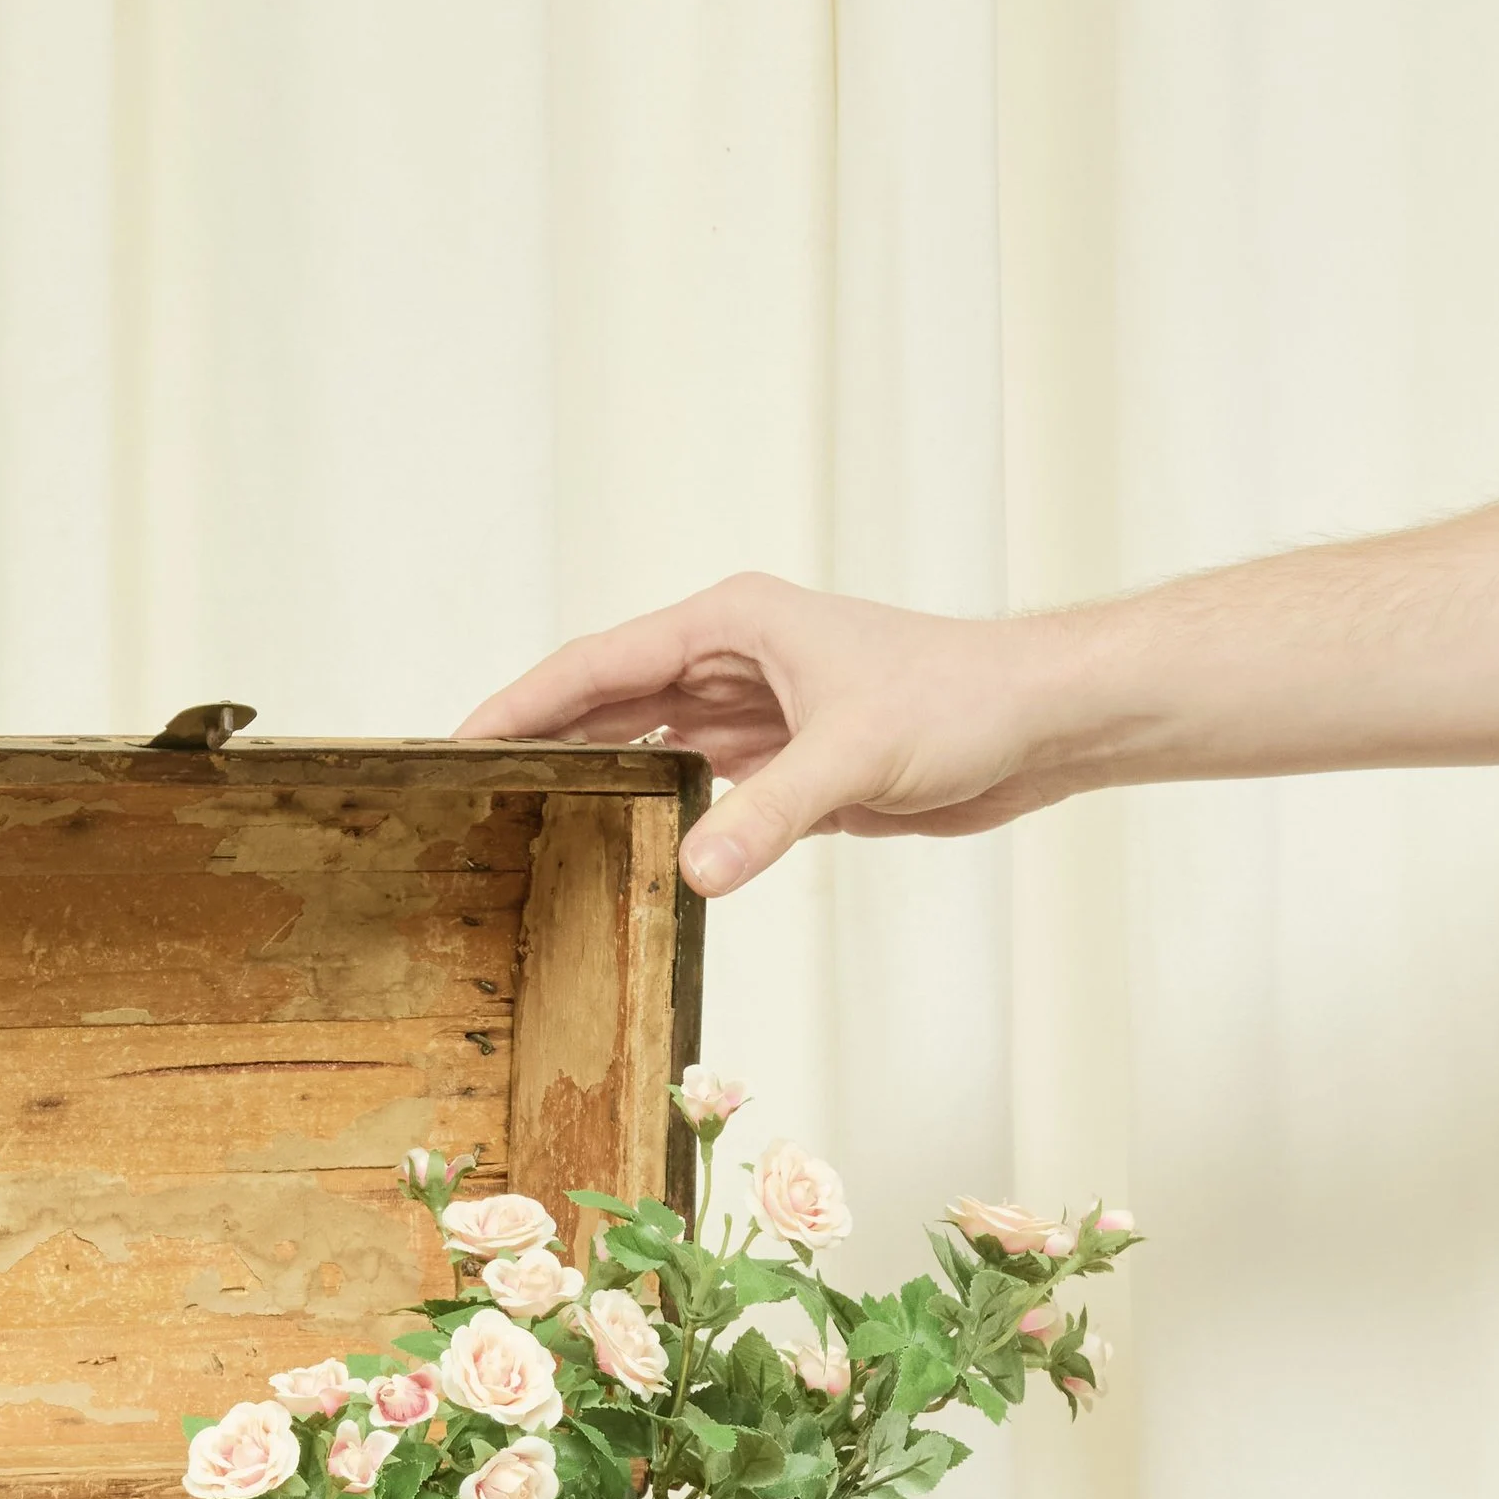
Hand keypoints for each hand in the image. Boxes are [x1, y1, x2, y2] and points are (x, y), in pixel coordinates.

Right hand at [452, 573, 1085, 895]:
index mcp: (732, 623)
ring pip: (645, 743)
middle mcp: (732, 660)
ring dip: (591, 778)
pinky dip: (652, 813)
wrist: (1041, 724)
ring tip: (516, 823)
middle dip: (539, 741)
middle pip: (606, 702)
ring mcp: (755, 712)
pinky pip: (694, 786)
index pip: (597, 663)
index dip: (522, 703)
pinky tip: (614, 847)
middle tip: (464, 796)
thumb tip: (691, 874)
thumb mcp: (855, 755)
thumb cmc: (962, 699)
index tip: (458, 742)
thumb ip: (769, 814)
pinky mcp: (784, 763)